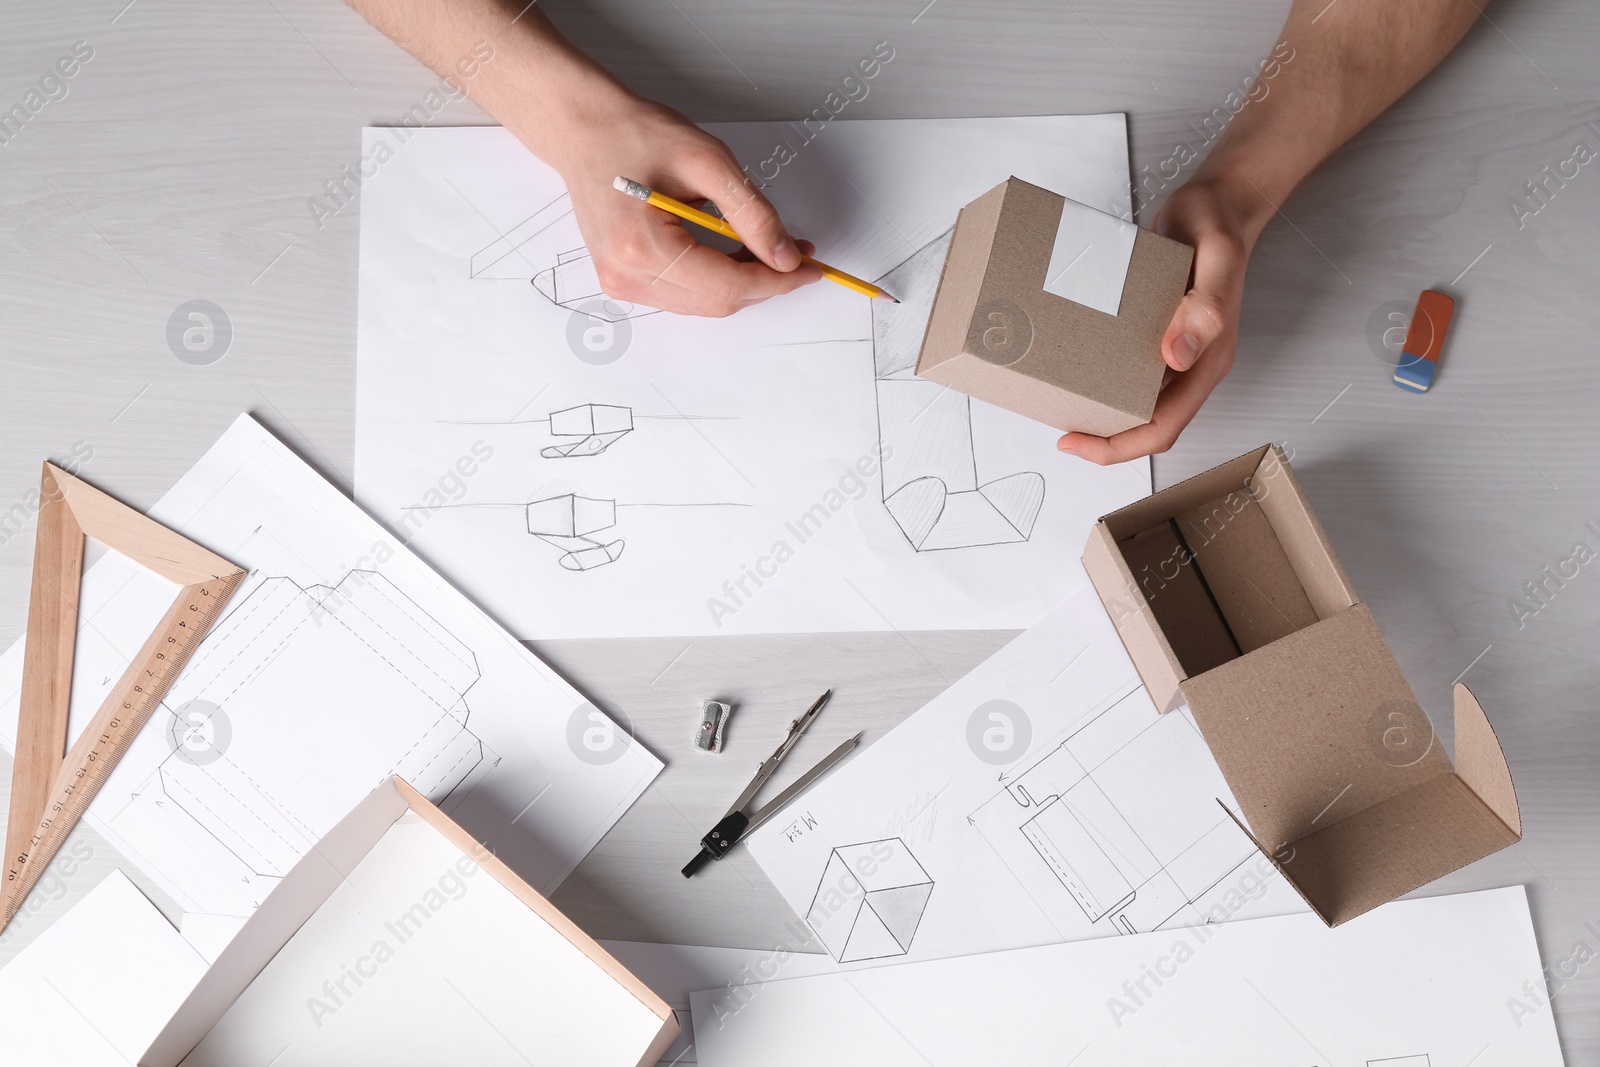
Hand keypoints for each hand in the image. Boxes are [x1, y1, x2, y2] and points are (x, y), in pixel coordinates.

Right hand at [544, 93, 819, 316]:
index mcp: (643, 248)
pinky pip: (684, 295)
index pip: (729, 286)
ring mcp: (620, 283)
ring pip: (704, 304)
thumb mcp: (707, 163)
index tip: (809, 267)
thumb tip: (785, 257)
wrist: (584, 130)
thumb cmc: (635, 135)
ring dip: (741, 282)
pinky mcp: (623, 280)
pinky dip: (715, 279)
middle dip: (764, 282)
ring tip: (763, 246)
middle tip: (795, 253)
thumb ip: (752, 214)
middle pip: (718, 302)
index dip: (777, 280)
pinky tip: (730, 251)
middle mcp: (627, 276)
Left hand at [1058, 177, 1257, 463]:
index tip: (1075, 441)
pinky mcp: (1154, 333)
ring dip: (1099, 410)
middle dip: (1103, 436)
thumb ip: (1206, 306)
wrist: (1216, 203)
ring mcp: (1173, 351)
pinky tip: (1072, 364)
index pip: (1164, 427)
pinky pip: (1126, 368)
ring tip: (1060, 402)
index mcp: (1209, 360)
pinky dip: (1098, 375)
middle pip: (1145, 423)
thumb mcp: (1218, 257)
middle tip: (1059, 429)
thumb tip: (1178, 355)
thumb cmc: (1219, 227)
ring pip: (1134, 400)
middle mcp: (1190, 363)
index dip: (1119, 446)